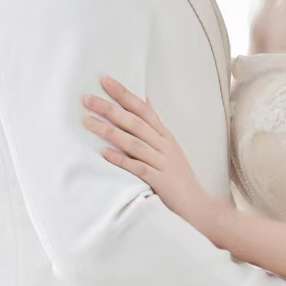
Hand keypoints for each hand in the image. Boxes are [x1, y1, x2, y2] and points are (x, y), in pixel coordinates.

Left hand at [83, 76, 224, 239]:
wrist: (197, 204)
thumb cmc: (178, 177)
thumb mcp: (169, 149)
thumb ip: (154, 130)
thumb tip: (142, 105)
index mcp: (165, 136)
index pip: (143, 109)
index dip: (124, 94)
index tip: (105, 80)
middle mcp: (164, 146)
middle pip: (135, 122)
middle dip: (110, 109)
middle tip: (87, 99)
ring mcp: (163, 163)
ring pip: (134, 143)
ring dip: (109, 131)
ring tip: (88, 122)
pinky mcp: (159, 181)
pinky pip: (138, 168)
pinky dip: (121, 159)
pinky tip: (105, 153)